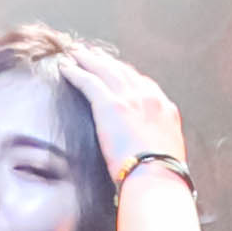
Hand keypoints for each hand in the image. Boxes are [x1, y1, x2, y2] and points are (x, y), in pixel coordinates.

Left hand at [47, 38, 192, 189]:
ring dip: (88, 59)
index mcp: (165, 109)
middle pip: (123, 71)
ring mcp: (130, 98)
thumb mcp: (166, 153)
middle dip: (106, 61)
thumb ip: (156, 142)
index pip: (143, 83)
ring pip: (105, 70)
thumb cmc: (160, 175)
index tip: (115, 70)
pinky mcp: (110, 105)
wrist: (157, 177)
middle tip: (92, 54)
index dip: (126, 74)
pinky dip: (76, 72)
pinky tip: (64, 67)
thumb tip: (147, 149)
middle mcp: (149, 97)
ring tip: (76, 53)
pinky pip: (89, 81)